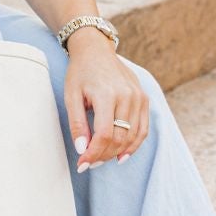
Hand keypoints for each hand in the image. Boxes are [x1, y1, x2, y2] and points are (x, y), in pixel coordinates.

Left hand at [63, 32, 149, 167]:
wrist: (96, 50)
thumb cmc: (81, 73)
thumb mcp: (71, 96)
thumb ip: (77, 124)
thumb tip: (82, 150)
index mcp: (107, 94)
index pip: (104, 134)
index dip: (93, 153)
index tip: (82, 164)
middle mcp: (127, 96)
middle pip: (119, 138)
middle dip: (103, 155)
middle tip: (89, 163)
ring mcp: (139, 97)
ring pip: (133, 136)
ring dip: (117, 152)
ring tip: (101, 159)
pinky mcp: (144, 99)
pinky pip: (143, 129)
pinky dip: (134, 145)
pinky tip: (121, 155)